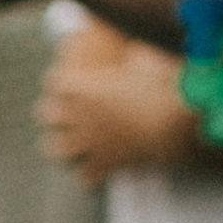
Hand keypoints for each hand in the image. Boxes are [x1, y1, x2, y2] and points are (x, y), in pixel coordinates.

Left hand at [36, 38, 204, 186]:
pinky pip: (85, 176)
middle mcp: (77, 116)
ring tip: (70, 144)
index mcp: (82, 87)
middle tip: (63, 111)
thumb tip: (137, 46)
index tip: (66, 79)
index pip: (54, 83)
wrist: (175, 124)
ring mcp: (88, 142)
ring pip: (56, 148)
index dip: (60, 81)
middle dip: (54, 112)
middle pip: (47, 114)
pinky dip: (88, 174)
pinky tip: (96, 170)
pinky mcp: (104, 164)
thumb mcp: (147, 58)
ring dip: (62, 144)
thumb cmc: (163, 85)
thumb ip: (135, 53)